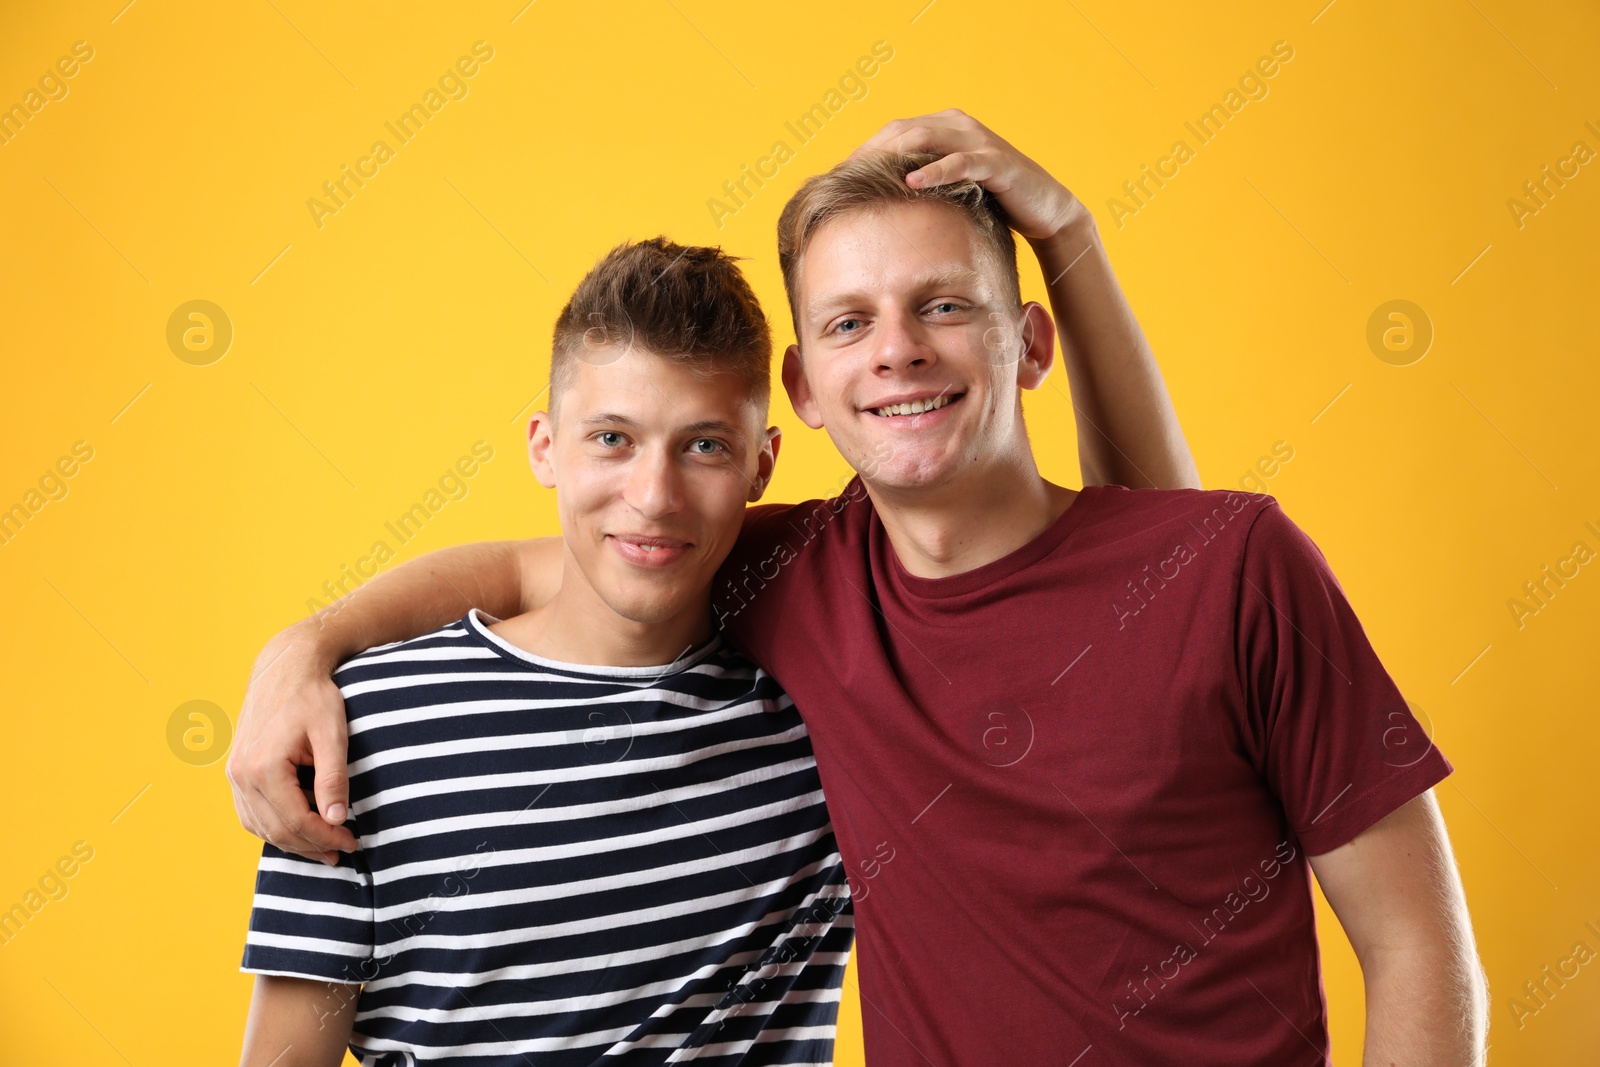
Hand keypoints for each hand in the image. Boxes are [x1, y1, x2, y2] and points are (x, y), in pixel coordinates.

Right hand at [226, 631, 356, 863]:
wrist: (285, 667)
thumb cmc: (313, 696)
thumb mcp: (332, 734)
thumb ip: (333, 777)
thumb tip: (336, 818)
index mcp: (263, 766)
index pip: (296, 820)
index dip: (326, 836)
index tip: (352, 842)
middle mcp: (241, 774)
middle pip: (276, 829)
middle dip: (311, 846)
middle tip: (341, 852)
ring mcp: (234, 773)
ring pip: (260, 826)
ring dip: (291, 842)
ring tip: (323, 848)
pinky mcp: (235, 770)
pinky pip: (250, 813)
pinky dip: (273, 827)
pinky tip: (298, 829)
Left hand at [850, 108, 1089, 242]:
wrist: (1045, 212)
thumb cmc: (992, 204)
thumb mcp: (948, 190)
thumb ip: (919, 184)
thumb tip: (873, 200)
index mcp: (943, 126)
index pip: (893, 132)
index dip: (864, 152)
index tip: (836, 176)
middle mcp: (958, 125)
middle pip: (902, 130)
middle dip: (870, 154)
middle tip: (842, 179)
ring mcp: (979, 140)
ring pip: (926, 139)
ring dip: (893, 158)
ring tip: (866, 178)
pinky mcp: (997, 161)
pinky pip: (961, 161)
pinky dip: (935, 170)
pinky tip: (912, 182)